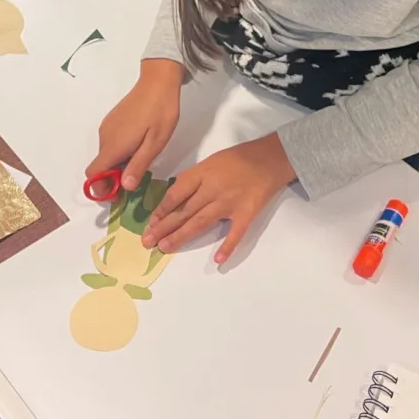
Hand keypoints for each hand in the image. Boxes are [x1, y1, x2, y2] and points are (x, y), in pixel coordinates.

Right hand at [86, 59, 183, 194]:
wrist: (158, 81)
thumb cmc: (160, 113)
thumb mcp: (155, 144)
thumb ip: (138, 166)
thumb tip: (124, 187)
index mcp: (113, 146)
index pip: (93, 174)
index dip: (101, 188)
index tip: (119, 194)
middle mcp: (105, 138)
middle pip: (99, 167)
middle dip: (112, 179)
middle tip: (134, 182)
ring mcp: (107, 128)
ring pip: (106, 155)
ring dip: (117, 166)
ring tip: (140, 165)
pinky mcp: (112, 121)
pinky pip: (110, 144)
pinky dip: (119, 153)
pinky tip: (138, 149)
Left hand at [141, 133, 295, 264]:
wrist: (271, 157)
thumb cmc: (238, 158)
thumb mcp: (210, 161)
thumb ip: (194, 180)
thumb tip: (174, 199)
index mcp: (202, 174)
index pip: (176, 194)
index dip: (161, 210)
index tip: (150, 223)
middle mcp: (212, 189)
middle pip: (184, 211)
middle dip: (164, 227)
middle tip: (148, 242)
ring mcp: (229, 203)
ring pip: (201, 223)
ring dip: (182, 236)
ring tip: (165, 247)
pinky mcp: (246, 213)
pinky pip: (236, 233)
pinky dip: (228, 247)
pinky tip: (218, 260)